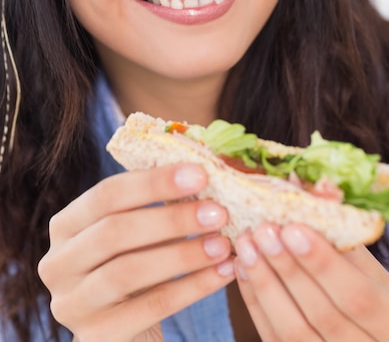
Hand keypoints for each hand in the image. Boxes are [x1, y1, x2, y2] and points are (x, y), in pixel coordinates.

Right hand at [38, 164, 234, 341]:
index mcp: (65, 225)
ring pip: (127, 272)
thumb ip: (159, 203)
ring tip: (222, 243)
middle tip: (218, 212)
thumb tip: (203, 171)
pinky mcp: (96, 337)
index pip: (106, 194)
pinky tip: (222, 272)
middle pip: (114, 232)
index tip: (201, 174)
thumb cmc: (136, 264)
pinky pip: (150, 308)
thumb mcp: (138, 231)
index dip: (154, 182)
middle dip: (171, 219)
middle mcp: (58, 263)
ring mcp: (72, 304)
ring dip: (183, 254)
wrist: (125, 329)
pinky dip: (192, 288)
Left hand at [235, 223, 388, 340]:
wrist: (371, 341)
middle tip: (262, 230)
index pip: (358, 297)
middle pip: (322, 314)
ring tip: (247, 245)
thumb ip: (345, 238)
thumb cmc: (377, 303)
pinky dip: (255, 303)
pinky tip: (242, 268)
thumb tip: (317, 186)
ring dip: (265, 283)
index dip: (323, 264)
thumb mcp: (374, 273)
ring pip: (293, 331)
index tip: (292, 227)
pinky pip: (274, 339)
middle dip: (288, 269)